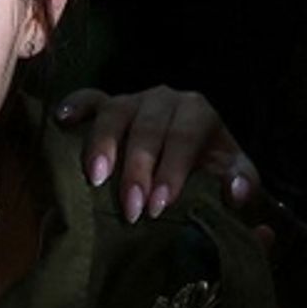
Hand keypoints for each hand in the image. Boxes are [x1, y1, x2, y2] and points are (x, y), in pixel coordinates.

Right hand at [54, 87, 259, 223]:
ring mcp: (132, 100)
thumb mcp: (234, 177)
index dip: (171, 170)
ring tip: (95, 178)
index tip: (159, 205)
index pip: (184, 136)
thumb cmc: (211, 170)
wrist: (195, 153)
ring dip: (102, 145)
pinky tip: (61, 121)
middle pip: (146, 128)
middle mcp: (165, 100)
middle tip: (130, 208)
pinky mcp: (107, 105)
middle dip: (137, 170)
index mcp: (198, 113)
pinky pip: (88, 99)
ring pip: (114, 113)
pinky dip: (74, 107)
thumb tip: (237, 193)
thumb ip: (245, 186)